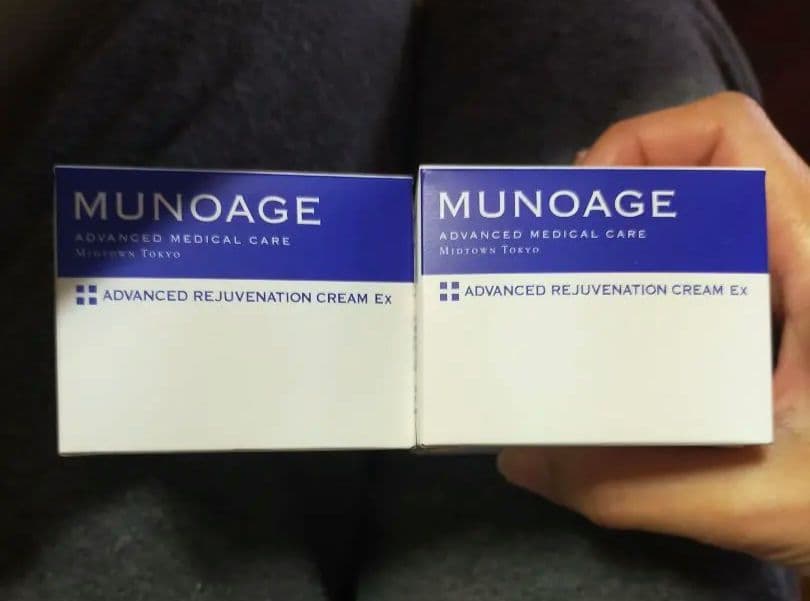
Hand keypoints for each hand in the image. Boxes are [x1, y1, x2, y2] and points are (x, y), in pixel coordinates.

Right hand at [497, 92, 809, 572]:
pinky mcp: (790, 305)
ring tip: (580, 273)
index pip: (728, 136)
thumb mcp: (750, 496)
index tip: (582, 208)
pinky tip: (627, 320)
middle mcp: (807, 244)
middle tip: (562, 244)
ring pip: (711, 209)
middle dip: (623, 189)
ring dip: (642, 228)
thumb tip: (521, 458)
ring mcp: (799, 273)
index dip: (642, 143)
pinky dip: (664, 268)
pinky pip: (718, 255)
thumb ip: (630, 485)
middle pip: (707, 161)